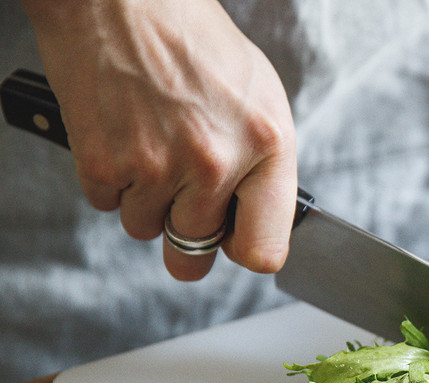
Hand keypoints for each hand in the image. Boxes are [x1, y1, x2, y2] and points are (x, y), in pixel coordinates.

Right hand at [23, 0, 296, 279]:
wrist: (123, 0)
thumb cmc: (195, 44)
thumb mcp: (262, 99)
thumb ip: (266, 167)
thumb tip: (259, 221)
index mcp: (266, 147)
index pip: (264, 251)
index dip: (245, 250)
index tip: (235, 241)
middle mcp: (214, 162)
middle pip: (193, 253)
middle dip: (185, 235)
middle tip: (182, 203)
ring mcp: (156, 166)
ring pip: (145, 228)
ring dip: (146, 201)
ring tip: (153, 148)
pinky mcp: (104, 163)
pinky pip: (107, 204)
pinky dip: (112, 180)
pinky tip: (125, 137)